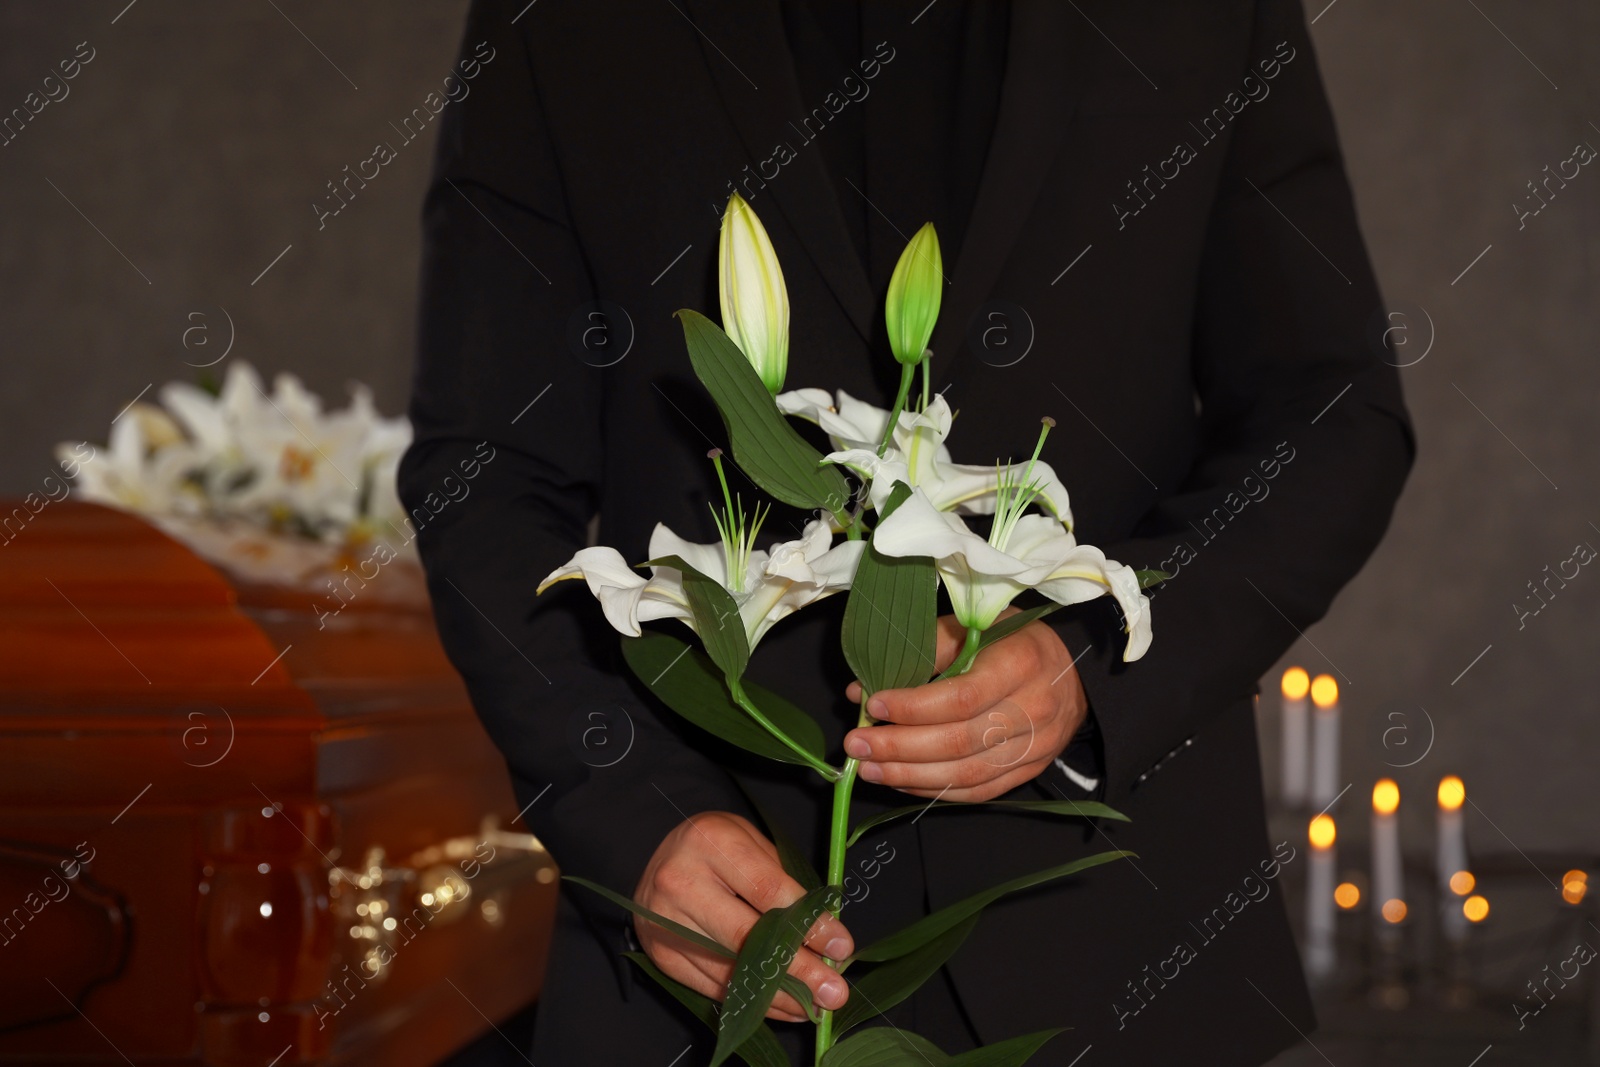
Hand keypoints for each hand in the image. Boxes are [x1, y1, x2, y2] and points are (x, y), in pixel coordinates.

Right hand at [634, 812, 851, 1022]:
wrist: (659, 862)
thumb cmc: (717, 849)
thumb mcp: (752, 842)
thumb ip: (785, 882)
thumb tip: (826, 935)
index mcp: (712, 843)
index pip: (768, 891)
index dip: (808, 924)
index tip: (840, 948)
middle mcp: (682, 883)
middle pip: (748, 939)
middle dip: (798, 971)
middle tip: (833, 992)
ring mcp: (667, 924)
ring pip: (731, 972)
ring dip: (779, 996)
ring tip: (814, 1006)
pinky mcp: (663, 958)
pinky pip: (714, 988)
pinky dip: (752, 1002)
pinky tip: (783, 1007)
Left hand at [843, 611, 1087, 800]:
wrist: (1073, 676)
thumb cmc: (1015, 643)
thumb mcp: (977, 627)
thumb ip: (924, 652)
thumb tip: (863, 688)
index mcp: (1020, 665)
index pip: (961, 697)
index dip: (912, 706)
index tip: (873, 705)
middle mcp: (1032, 711)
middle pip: (959, 741)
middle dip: (899, 747)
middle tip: (856, 744)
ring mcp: (1033, 749)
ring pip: (965, 774)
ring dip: (908, 775)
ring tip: (868, 768)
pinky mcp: (1027, 773)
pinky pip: (975, 792)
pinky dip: (933, 790)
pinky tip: (901, 781)